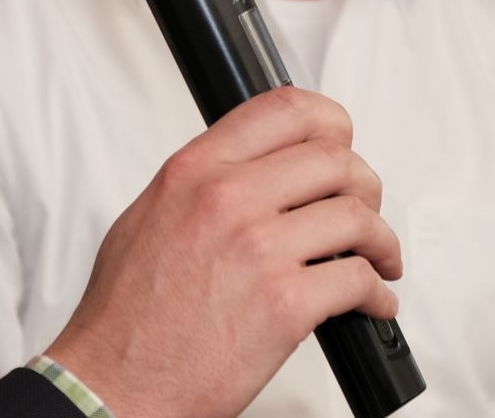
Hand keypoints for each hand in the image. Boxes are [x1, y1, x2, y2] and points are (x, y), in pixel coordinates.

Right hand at [43, 86, 400, 417]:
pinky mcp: (284, 304)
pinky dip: (378, 293)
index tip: (342, 142)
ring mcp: (258, 249)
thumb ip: (201, 185)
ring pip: (356, 217)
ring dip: (380, 241)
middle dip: (364, 185)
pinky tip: (371, 303)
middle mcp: (227, 199)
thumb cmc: (125, 317)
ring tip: (377, 259)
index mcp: (195, 171)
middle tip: (364, 209)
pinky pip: (358, 280)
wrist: (115, 385)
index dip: (329, 121)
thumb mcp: (147, 217)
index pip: (284, 109)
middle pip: (334, 159)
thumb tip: (252, 172)